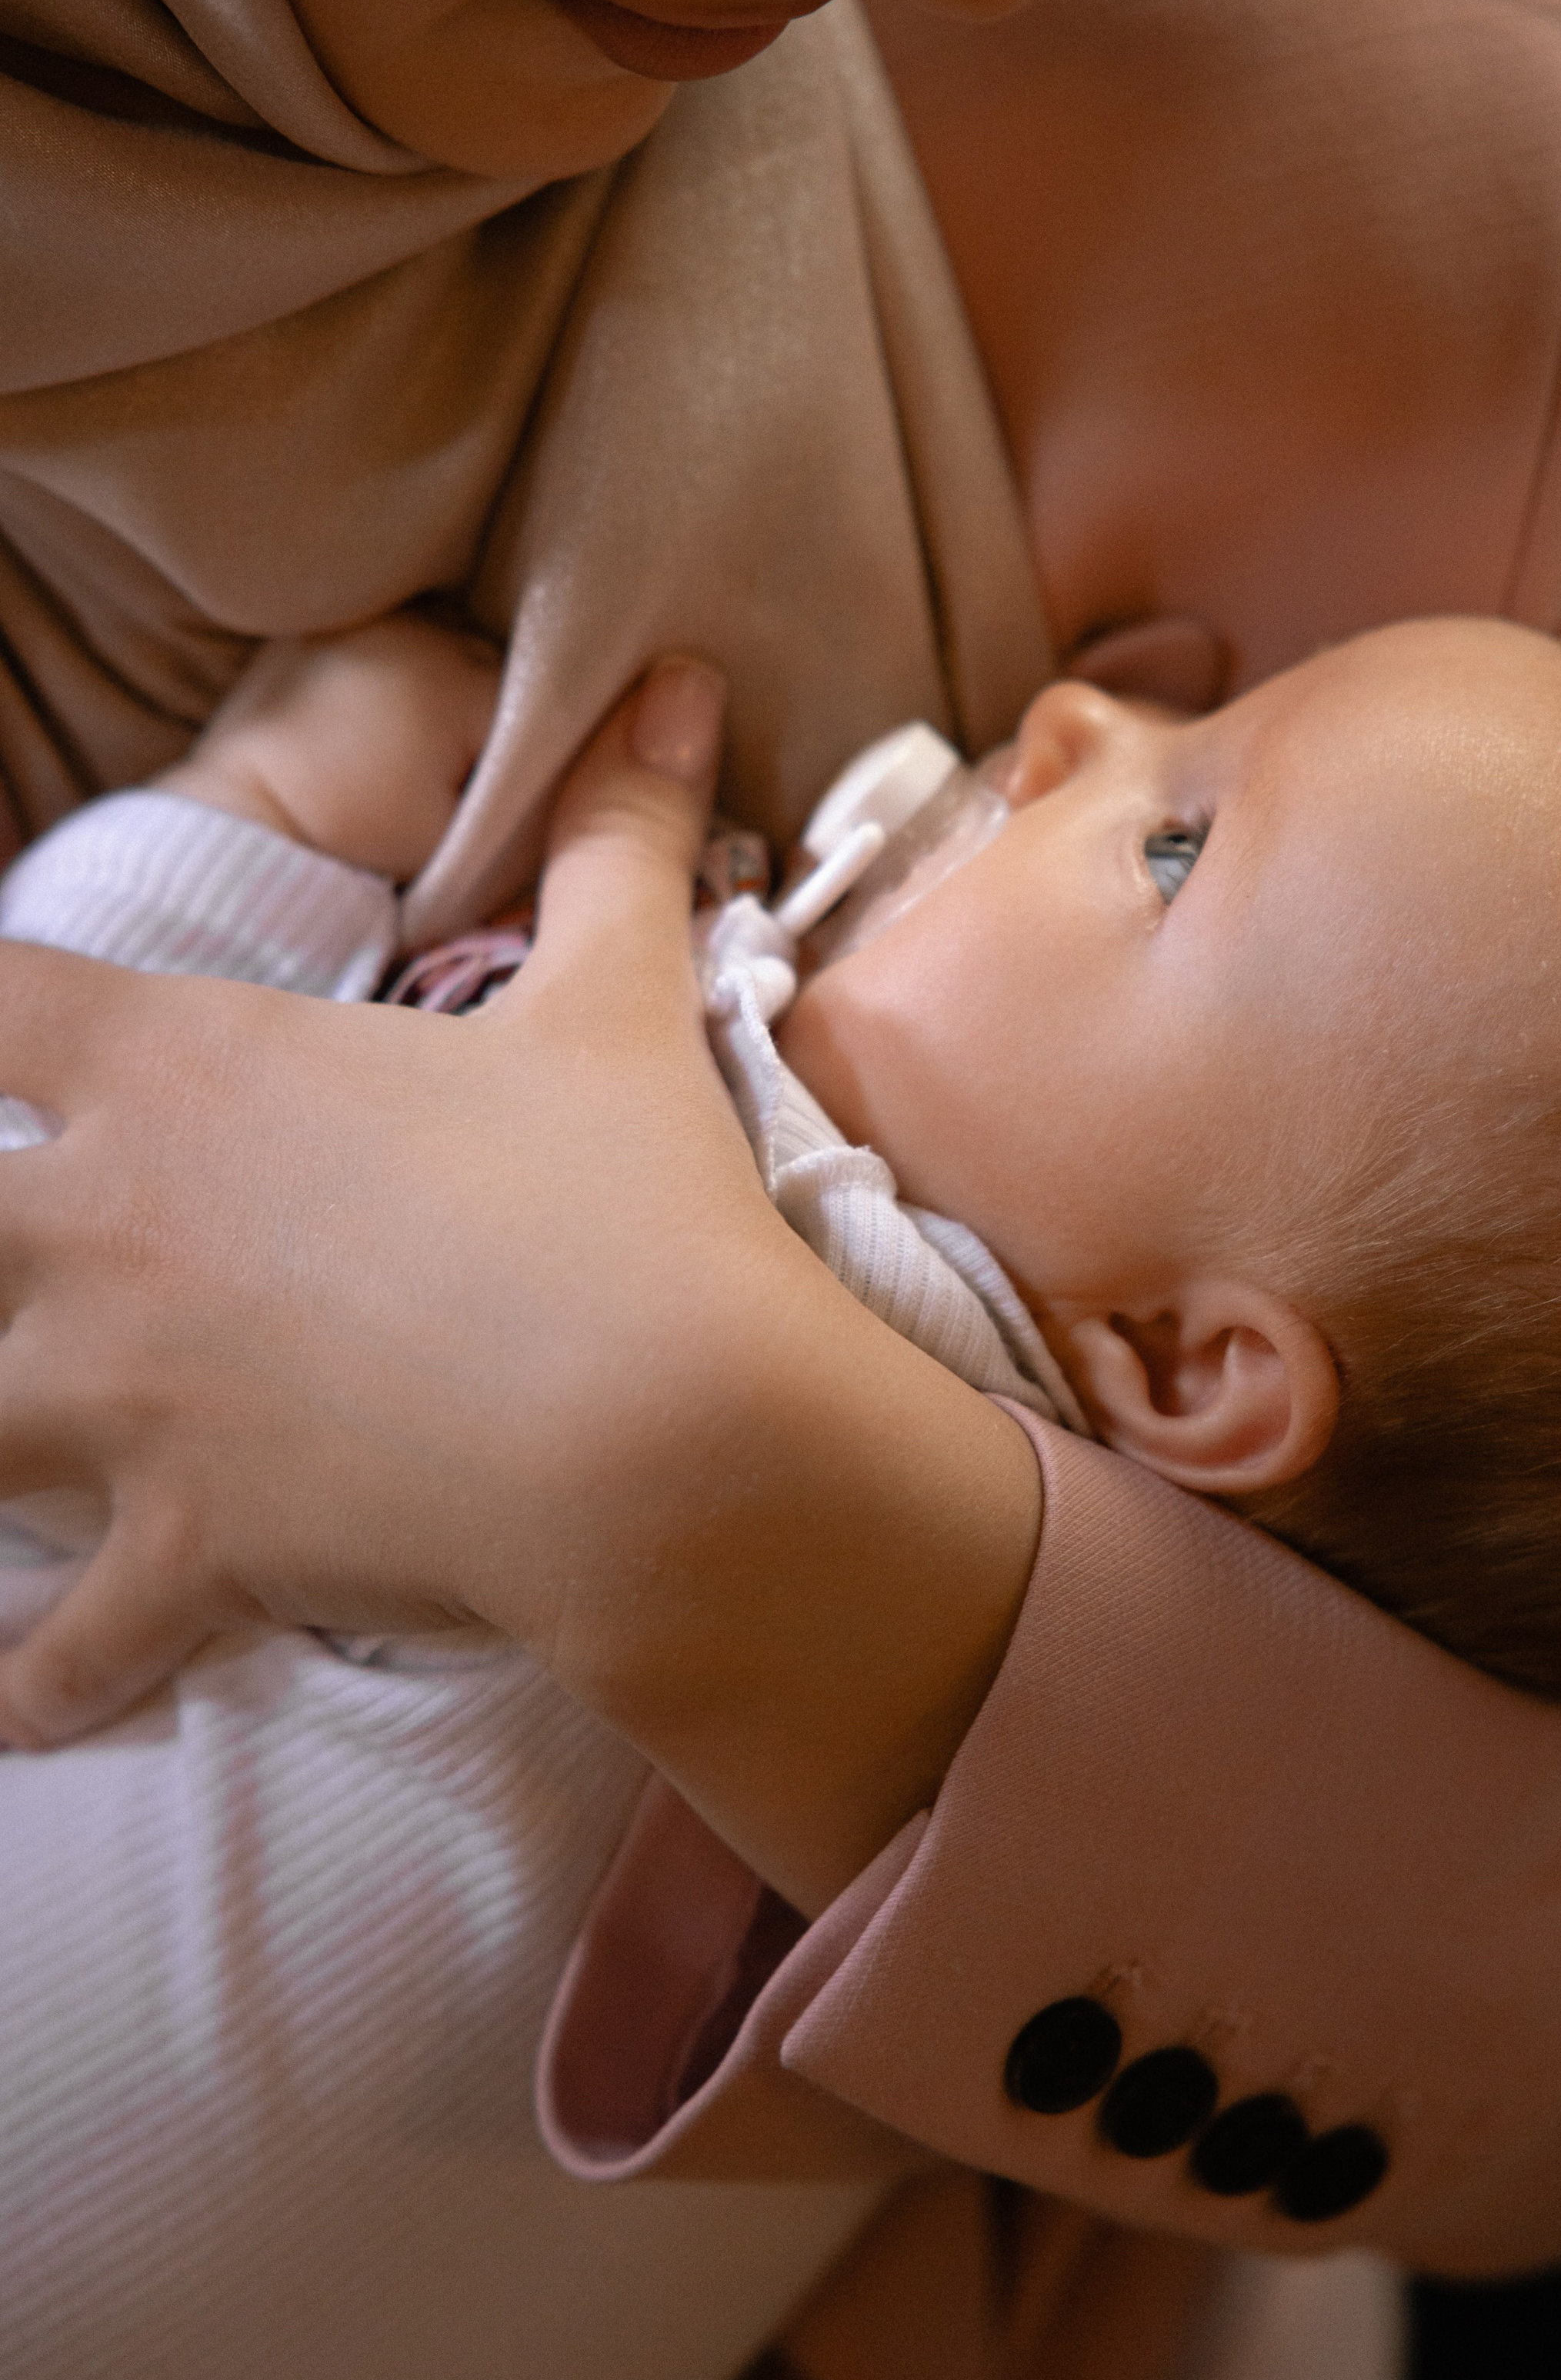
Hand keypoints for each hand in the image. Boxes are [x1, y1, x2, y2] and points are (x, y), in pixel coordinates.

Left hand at [0, 661, 1040, 1910]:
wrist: (661, 1433)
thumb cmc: (627, 1199)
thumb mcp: (617, 999)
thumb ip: (611, 839)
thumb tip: (674, 680)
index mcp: (188, 1074)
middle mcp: (112, 1226)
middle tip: (14, 1252)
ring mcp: (130, 1398)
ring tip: (7, 1447)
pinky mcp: (186, 1547)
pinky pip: (65, 1643)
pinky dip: (37, 1678)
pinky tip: (16, 1699)